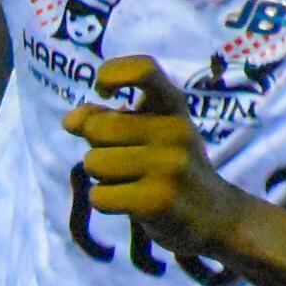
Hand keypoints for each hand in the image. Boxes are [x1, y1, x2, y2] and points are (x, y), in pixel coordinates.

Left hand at [65, 58, 250, 257]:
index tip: (103, 91)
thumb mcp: (149, 132)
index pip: (144, 69)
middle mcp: (175, 130)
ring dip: (102, 178)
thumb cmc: (171, 167)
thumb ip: (107, 118)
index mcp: (173, 106)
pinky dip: (105, 202)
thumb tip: (70, 121)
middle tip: (126, 162)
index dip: (113, 73)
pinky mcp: (157, 201)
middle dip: (98, 148)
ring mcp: (169, 166)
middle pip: (96, 128)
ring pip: (94, 163)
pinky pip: (99, 196)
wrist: (215, 216)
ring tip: (132, 183)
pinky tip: (131, 203)